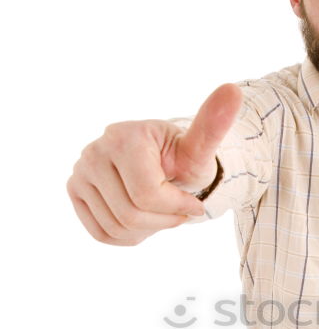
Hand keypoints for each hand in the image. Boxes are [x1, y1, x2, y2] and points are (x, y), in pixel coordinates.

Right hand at [66, 83, 243, 245]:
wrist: (163, 164)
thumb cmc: (184, 158)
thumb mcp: (201, 148)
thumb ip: (213, 126)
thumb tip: (232, 91)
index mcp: (124, 138)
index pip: (148, 195)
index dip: (177, 208)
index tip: (193, 203)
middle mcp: (94, 151)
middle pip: (130, 215)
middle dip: (163, 221)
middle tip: (176, 210)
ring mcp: (80, 171)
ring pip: (116, 228)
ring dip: (147, 231)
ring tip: (159, 212)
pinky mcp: (75, 189)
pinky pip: (101, 233)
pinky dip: (127, 236)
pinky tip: (142, 219)